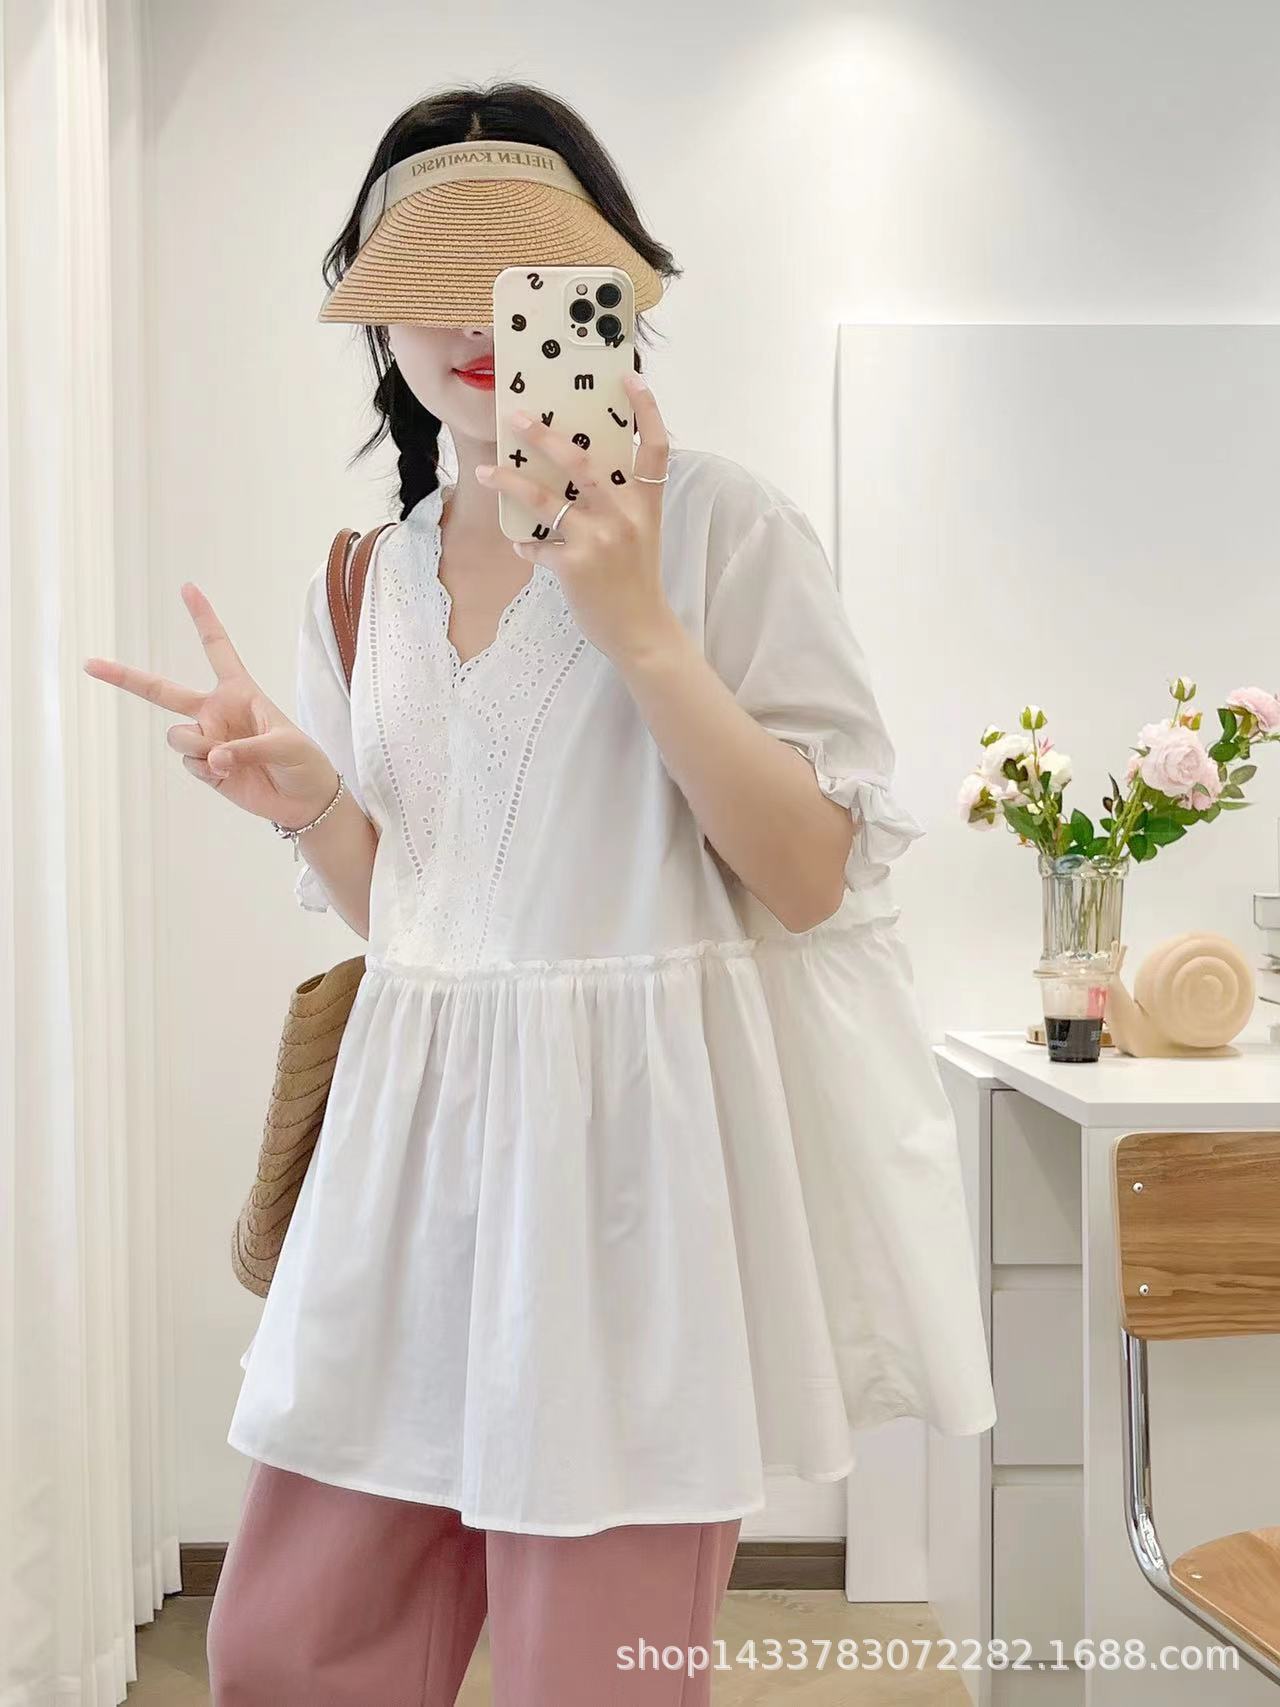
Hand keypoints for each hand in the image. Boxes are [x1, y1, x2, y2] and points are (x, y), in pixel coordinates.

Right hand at [84, 582, 339, 828]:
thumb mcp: (286, 745)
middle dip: (125, 677)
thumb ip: (247, 748)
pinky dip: (206, 771)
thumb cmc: (304, 762)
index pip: (217, 649)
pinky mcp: (205, 768)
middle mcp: (216, 711)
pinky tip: (227, 776)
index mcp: (239, 691)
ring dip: (199, 747)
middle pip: (162, 691)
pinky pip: (189, 764)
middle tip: (91, 664)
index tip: (188, 588)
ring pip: (178, 737)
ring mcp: (207, 740)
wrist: (305, 800)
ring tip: (228, 759)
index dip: (203, 618)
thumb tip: (212, 759)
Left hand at [476, 369, 680, 667]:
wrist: (640, 631)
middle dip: (544, 436)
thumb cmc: (636, 578)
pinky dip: (524, 545)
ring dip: (510, 482)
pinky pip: (537, 546)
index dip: (646, 408)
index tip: (628, 377)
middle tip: (516, 416)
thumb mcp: (640, 532)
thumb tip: (575, 470)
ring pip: (545, 499)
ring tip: (486, 470)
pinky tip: (519, 544)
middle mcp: (624, 515)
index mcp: (645, 502)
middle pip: (583, 462)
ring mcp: (599, 540)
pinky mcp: (575, 566)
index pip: (656, 446)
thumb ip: (619, 500)